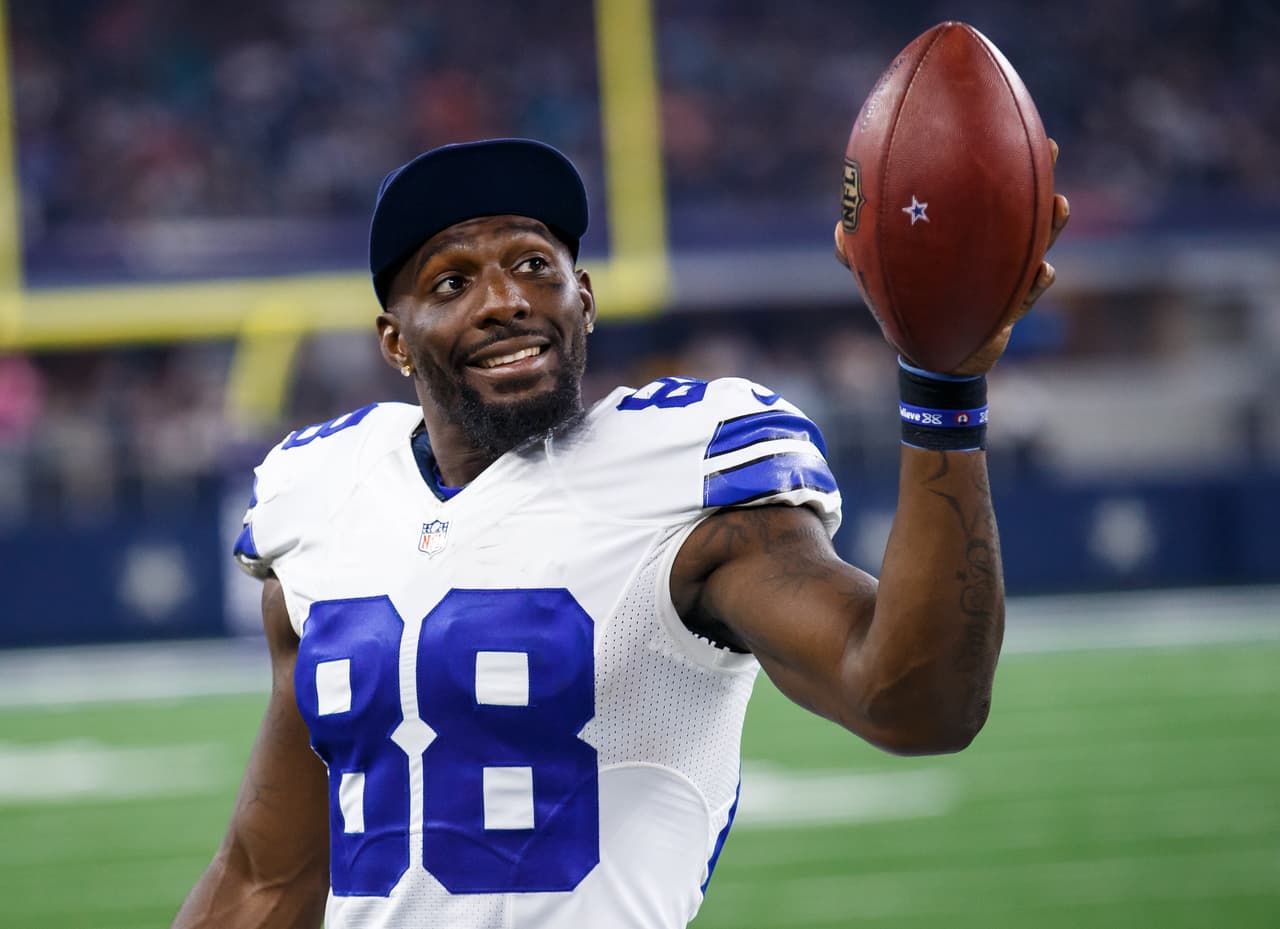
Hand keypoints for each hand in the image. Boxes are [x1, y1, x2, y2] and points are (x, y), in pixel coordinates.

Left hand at [833, 139, 1069, 376]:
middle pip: (1020, 205)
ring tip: (1060, 204)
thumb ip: (851, 249)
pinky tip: (1044, 271)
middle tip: (1049, 146)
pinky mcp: (1011, 309)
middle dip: (1036, 173)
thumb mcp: (875, 273)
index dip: (990, 159)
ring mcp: (1006, 276)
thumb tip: (838, 226)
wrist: (934, 354)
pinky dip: (1037, 284)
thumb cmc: (910, 304)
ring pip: (1036, 244)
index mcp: (964, 231)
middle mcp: (990, 247)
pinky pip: (1028, 296)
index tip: (998, 125)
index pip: (978, 188)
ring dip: (1051, 225)